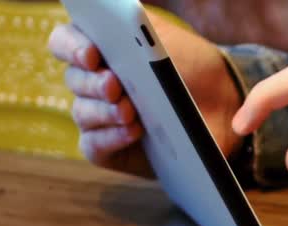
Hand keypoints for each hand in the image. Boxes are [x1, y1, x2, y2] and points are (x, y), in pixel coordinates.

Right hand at [47, 14, 242, 176]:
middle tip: (114, 86)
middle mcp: (93, 82)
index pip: (65, 43)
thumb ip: (139, 26)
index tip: (91, 54)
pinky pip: (94, 145)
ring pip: (82, 113)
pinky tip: (132, 131)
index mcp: (100, 49)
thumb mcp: (168, 39)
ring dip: (104, 111)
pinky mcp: (108, 147)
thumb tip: (120, 17)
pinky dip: (110, 137)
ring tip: (129, 111)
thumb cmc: (191, 66)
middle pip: (74, 80)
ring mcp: (98, 116)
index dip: (71, 47)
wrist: (222, 105)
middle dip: (93, 83)